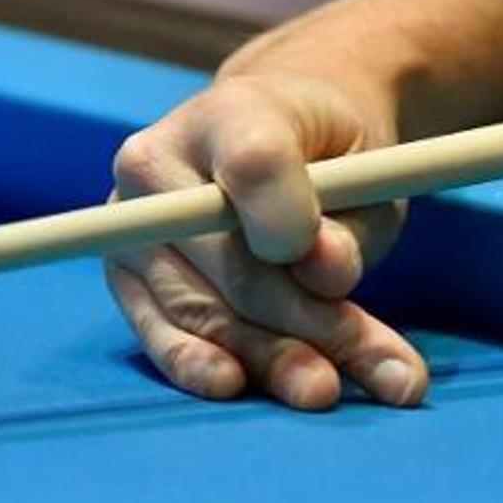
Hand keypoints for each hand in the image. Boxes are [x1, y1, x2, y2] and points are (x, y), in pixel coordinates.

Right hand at [106, 73, 426, 408]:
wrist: (266, 141)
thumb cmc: (326, 158)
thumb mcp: (365, 176)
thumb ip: (349, 226)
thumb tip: (324, 273)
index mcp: (229, 112)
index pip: (254, 167)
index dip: (290, 222)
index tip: (333, 269)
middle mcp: (156, 160)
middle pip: (228, 259)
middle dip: (305, 323)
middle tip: (380, 369)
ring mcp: (128, 221)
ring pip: (199, 308)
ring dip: (268, 358)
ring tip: (326, 390)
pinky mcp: (123, 275)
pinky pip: (159, 331)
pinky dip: (200, 364)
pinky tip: (234, 384)